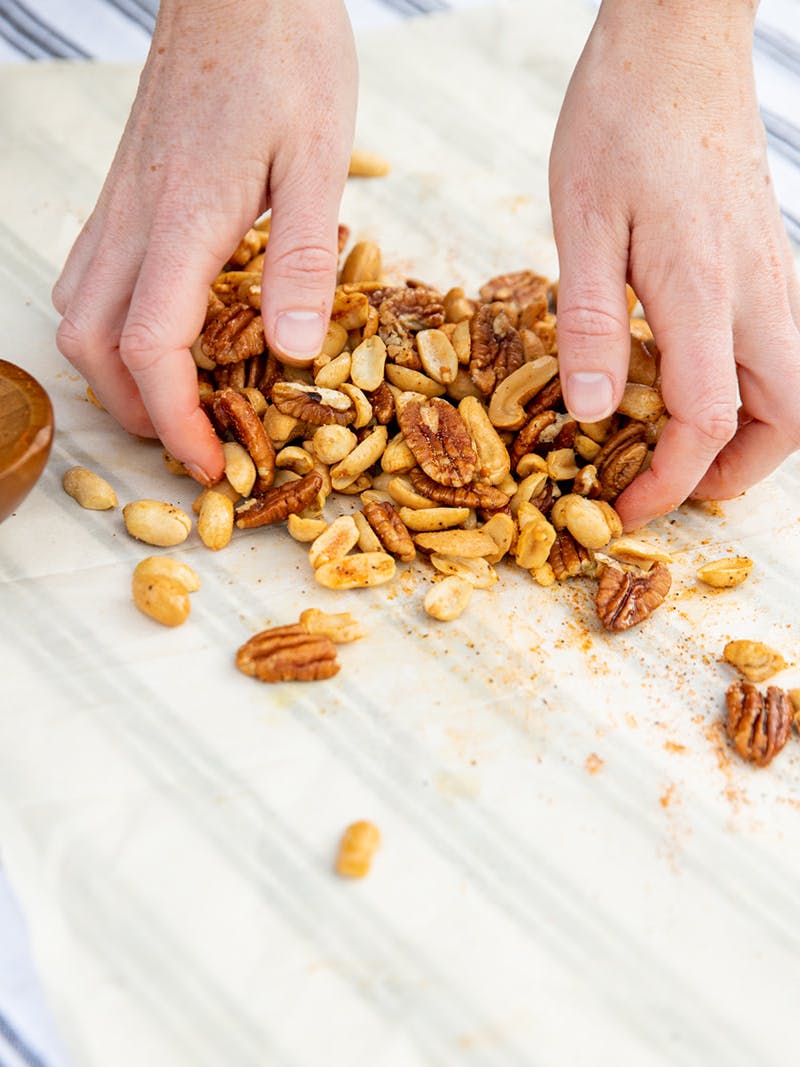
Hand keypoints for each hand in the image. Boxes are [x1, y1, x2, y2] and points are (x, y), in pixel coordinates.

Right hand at [52, 0, 356, 482]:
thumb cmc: (284, 53)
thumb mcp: (316, 157)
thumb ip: (300, 258)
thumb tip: (292, 352)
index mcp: (184, 219)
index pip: (152, 347)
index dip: (175, 420)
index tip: (212, 464)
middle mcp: (135, 218)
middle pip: (93, 345)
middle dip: (136, 411)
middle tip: (192, 441)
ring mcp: (121, 203)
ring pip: (78, 313)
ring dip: (116, 373)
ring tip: (175, 400)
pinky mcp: (126, 189)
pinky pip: (91, 274)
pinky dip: (112, 325)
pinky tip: (160, 327)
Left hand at [549, 0, 799, 529]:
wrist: (678, 43)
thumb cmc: (621, 121)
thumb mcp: (581, 223)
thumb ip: (588, 322)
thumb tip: (590, 413)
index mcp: (704, 290)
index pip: (708, 423)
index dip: (668, 482)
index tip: (624, 510)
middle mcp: (757, 292)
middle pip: (786, 420)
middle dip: (736, 473)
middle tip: (671, 484)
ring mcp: (772, 276)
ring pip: (791, 388)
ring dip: (747, 435)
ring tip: (675, 447)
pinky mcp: (765, 261)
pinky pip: (773, 349)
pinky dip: (743, 390)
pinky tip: (681, 379)